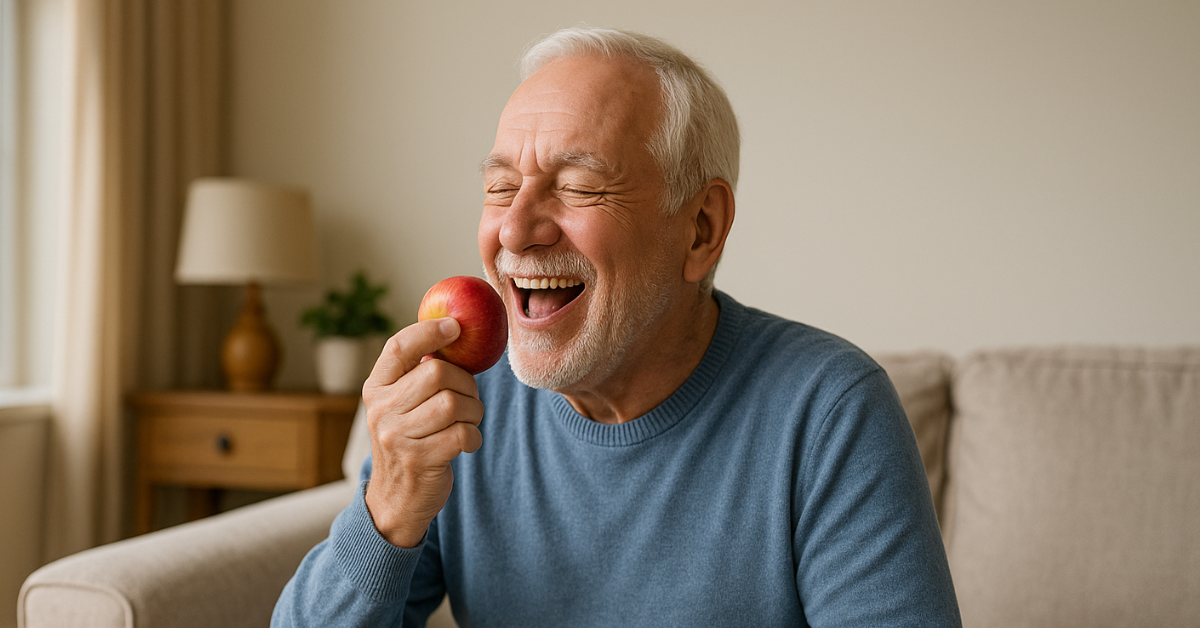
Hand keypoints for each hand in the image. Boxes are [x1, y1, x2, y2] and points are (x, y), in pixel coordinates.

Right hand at [362, 317, 484, 547]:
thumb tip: (454, 333)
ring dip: (473, 411)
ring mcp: (397, 436)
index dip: (429, 331)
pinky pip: (463, 433)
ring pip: (453, 402)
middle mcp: (381, 410)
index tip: (455, 326)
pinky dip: (474, 437)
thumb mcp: (400, 407)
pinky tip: (466, 443)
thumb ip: (417, 376)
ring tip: (467, 421)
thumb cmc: (409, 442)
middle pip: (436, 372)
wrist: (395, 500)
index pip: (399, 347)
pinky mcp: (420, 459)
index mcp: (376, 388)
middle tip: (468, 397)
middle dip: (465, 382)